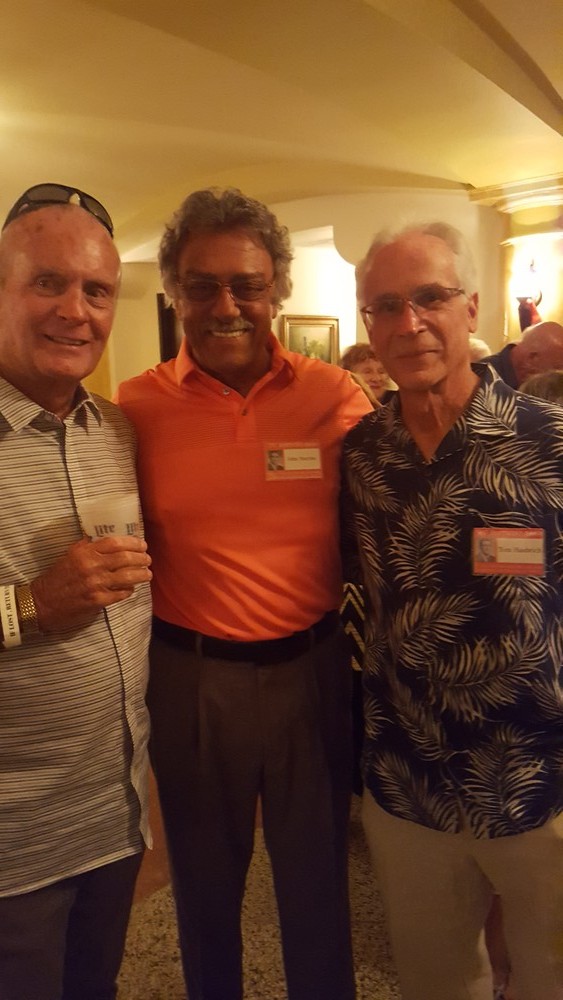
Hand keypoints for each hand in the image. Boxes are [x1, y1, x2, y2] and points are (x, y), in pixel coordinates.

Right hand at [31, 535, 151, 632]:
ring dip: (141, 574)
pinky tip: (131, 588)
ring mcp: (96, 584)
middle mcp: (92, 566)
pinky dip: (129, 590)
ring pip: (127, 576)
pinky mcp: (98, 601)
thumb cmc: (56, 578)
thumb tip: (106, 540)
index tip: (142, 544)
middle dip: (141, 558)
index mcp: (84, 552)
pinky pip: (121, 593)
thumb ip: (87, 546)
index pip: (115, 542)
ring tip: (147, 574)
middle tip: (148, 559)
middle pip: (125, 558)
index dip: (132, 542)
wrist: (41, 602)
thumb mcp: (69, 555)